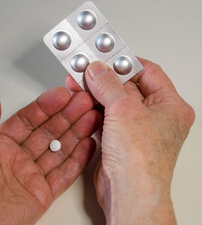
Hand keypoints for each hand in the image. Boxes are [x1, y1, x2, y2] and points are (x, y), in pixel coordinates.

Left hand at [0, 87, 100, 224]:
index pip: (28, 119)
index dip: (46, 106)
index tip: (61, 95)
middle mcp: (16, 159)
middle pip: (48, 132)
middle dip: (67, 116)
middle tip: (82, 102)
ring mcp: (30, 176)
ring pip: (59, 150)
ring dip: (76, 133)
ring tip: (91, 117)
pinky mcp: (41, 195)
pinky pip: (64, 175)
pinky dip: (78, 160)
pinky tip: (88, 145)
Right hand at [65, 58, 194, 223]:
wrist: (128, 194)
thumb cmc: (141, 162)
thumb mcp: (125, 110)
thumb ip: (108, 85)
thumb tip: (97, 69)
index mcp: (169, 106)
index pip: (148, 72)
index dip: (126, 62)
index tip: (106, 54)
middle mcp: (154, 116)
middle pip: (127, 86)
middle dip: (104, 77)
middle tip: (86, 67)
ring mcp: (135, 128)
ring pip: (113, 101)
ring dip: (95, 91)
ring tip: (78, 79)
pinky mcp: (119, 137)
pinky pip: (105, 115)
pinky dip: (93, 106)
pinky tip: (80, 98)